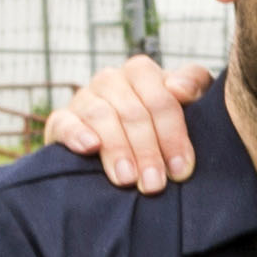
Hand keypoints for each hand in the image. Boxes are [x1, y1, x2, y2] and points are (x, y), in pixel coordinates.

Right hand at [46, 54, 210, 191]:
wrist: (129, 146)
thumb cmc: (165, 123)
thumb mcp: (191, 102)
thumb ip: (194, 84)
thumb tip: (179, 90)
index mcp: (142, 72)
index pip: (160, 99)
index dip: (172, 135)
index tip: (181, 170)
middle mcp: (111, 80)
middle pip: (132, 112)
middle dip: (147, 151)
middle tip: (155, 184)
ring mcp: (84, 98)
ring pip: (101, 116)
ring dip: (117, 149)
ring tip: (127, 180)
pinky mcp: (61, 120)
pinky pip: (64, 122)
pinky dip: (76, 134)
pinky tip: (90, 148)